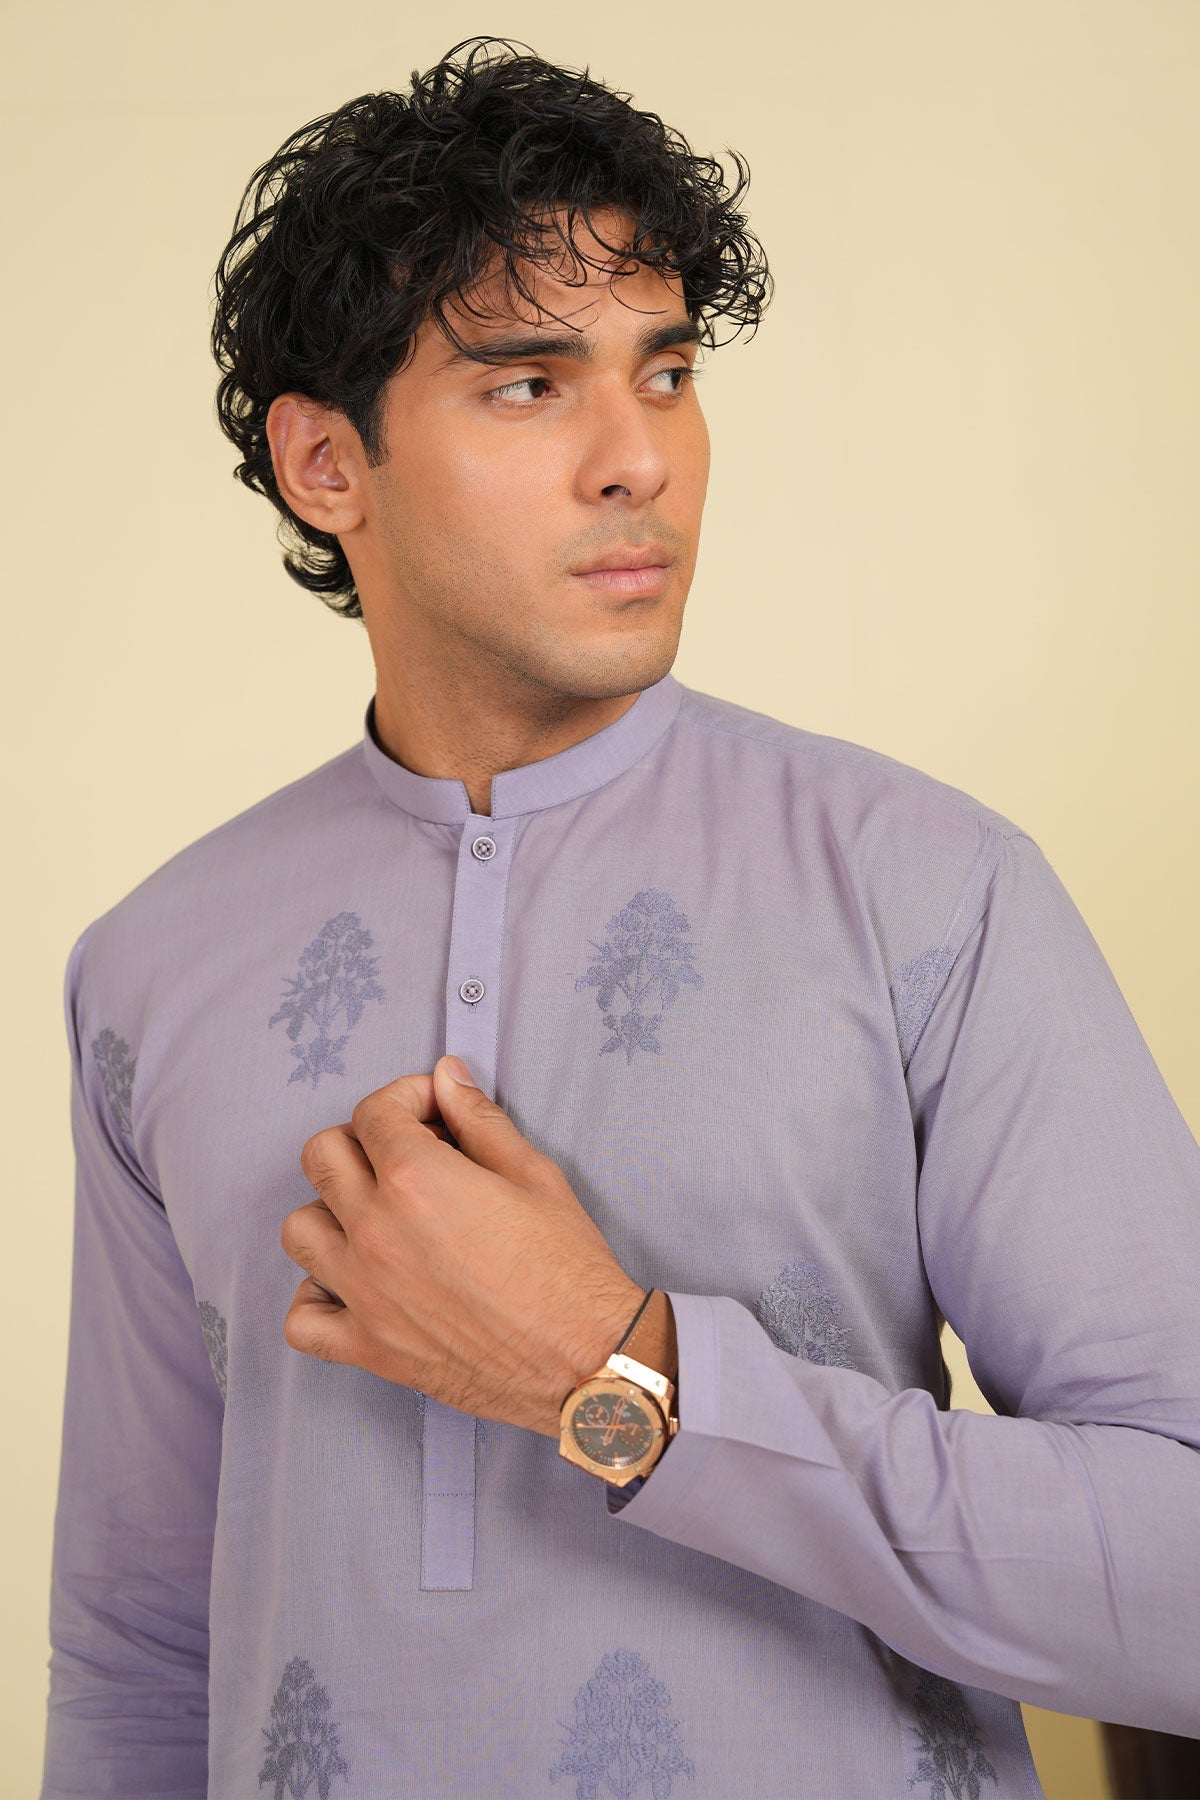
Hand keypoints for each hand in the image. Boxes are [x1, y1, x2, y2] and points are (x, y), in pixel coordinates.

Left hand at [280, 1054, 644, 1436]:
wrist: (585, 1359)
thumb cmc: (568, 1268)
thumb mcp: (534, 1174)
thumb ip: (479, 1119)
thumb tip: (447, 1076)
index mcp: (416, 1179)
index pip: (375, 1111)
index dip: (406, 1097)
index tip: (433, 1111)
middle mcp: (376, 1230)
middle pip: (322, 1157)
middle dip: (362, 1141)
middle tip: (405, 1156)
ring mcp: (364, 1292)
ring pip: (299, 1229)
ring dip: (332, 1213)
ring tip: (376, 1218)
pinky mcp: (368, 1347)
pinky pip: (301, 1319)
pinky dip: (317, 1299)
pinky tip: (354, 1287)